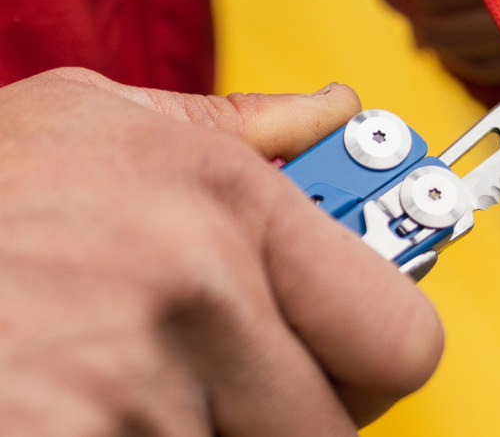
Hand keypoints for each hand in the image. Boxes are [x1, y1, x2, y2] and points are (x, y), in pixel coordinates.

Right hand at [0, 69, 443, 434]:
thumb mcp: (101, 127)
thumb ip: (242, 127)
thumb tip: (339, 117)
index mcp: (228, 204)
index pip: (400, 338)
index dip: (376, 356)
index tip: (352, 348)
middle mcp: (195, 297)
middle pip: (330, 431)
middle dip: (284, 412)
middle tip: (224, 376)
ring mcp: (133, 400)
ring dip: (196, 431)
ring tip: (114, 375)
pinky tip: (77, 397)